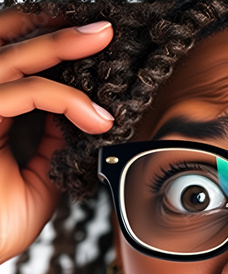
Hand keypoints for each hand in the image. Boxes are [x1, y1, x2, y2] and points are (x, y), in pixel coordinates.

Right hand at [0, 7, 114, 264]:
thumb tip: (82, 122)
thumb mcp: (39, 178)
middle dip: (53, 29)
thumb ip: (55, 146)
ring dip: (62, 45)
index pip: (15, 66)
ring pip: (14, 59)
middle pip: (7, 45)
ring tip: (103, 37)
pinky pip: (24, 92)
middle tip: (100, 27)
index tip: (91, 50)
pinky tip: (96, 117)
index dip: (48, 50)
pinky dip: (65, 100)